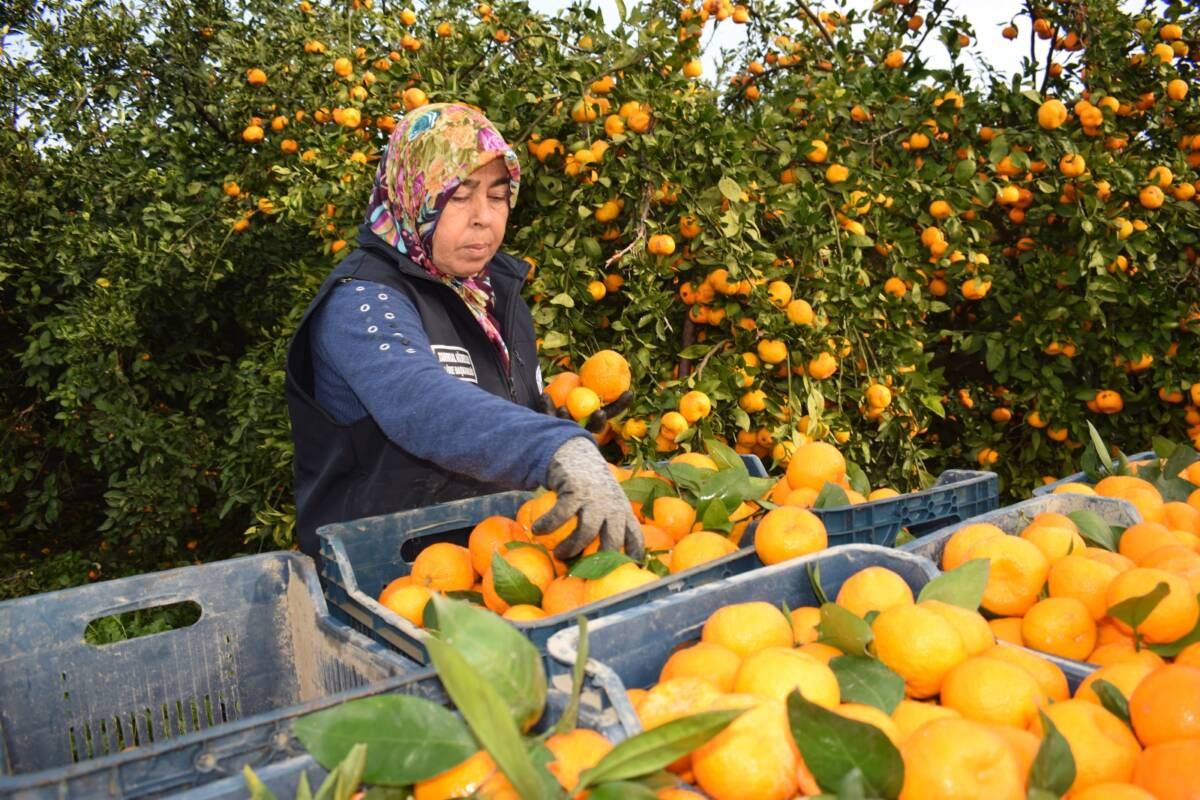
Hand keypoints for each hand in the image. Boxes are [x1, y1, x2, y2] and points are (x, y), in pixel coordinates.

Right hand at [536, 437, 644, 560]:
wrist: (576, 454)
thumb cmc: (590, 486)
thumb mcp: (607, 501)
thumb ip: (607, 523)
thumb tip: (593, 558)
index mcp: (622, 510)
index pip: (635, 536)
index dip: (634, 554)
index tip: (628, 569)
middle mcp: (612, 506)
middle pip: (613, 540)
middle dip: (599, 560)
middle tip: (583, 571)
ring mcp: (595, 498)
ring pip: (586, 532)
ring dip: (570, 547)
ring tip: (557, 554)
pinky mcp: (575, 490)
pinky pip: (561, 514)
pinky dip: (548, 525)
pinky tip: (537, 530)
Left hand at [541, 390, 632, 433]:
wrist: (539, 408)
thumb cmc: (564, 393)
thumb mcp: (577, 386)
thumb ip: (588, 382)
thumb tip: (606, 364)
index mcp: (593, 416)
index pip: (611, 412)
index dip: (620, 404)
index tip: (629, 392)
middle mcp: (583, 427)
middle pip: (595, 427)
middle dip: (598, 421)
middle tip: (600, 412)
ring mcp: (567, 431)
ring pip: (570, 428)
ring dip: (568, 418)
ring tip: (564, 409)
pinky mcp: (549, 430)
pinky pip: (548, 419)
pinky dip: (546, 406)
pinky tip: (544, 396)